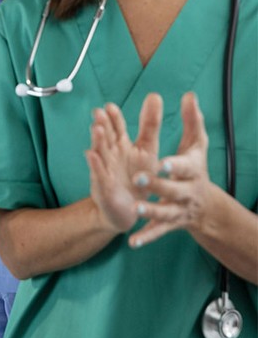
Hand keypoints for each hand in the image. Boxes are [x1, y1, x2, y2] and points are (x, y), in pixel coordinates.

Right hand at [86, 94, 161, 232]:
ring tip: (97, 129)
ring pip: (100, 152)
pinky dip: (95, 164)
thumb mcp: (148, 149)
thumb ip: (150, 124)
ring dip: (98, 140)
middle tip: (99, 112)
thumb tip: (154, 95)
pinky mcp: (104, 186)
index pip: (116, 126)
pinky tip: (92, 155)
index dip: (114, 117)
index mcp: (121, 143)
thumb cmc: (138, 175)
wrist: (129, 209)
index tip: (110, 106)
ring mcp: (105, 169)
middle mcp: (111, 153)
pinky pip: (99, 174)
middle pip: (105, 136)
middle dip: (102, 124)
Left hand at [128, 93, 213, 247]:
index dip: (175, 165)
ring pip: (164, 213)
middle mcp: (186, 192)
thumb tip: (189, 95)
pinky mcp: (170, 225)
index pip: (185, 167)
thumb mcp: (197, 145)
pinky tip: (132, 242)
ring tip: (135, 208)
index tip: (163, 162)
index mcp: (192, 171)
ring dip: (150, 211)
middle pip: (173, 190)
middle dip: (157, 185)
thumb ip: (192, 121)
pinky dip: (146, 238)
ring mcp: (178, 210)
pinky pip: (158, 232)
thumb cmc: (196, 168)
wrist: (205, 205)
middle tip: (139, 178)